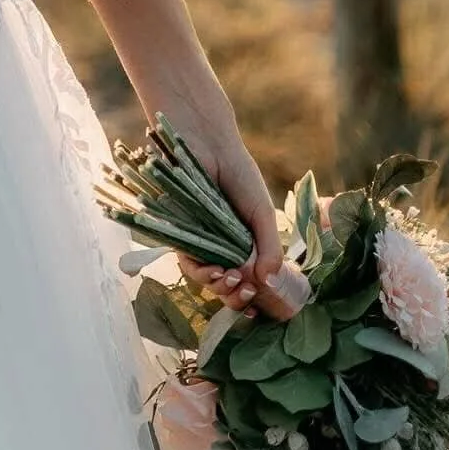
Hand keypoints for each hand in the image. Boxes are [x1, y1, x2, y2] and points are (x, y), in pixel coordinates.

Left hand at [164, 118, 292, 316]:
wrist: (208, 146)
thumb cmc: (239, 175)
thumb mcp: (262, 214)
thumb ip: (269, 248)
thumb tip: (269, 283)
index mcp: (242, 244)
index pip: (247, 280)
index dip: (253, 295)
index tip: (260, 303)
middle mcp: (220, 246)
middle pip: (226, 286)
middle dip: (236, 297)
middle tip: (246, 292)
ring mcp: (200, 241)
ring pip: (206, 280)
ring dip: (220, 287)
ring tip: (233, 279)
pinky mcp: (179, 232)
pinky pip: (188, 261)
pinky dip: (202, 272)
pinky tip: (216, 270)